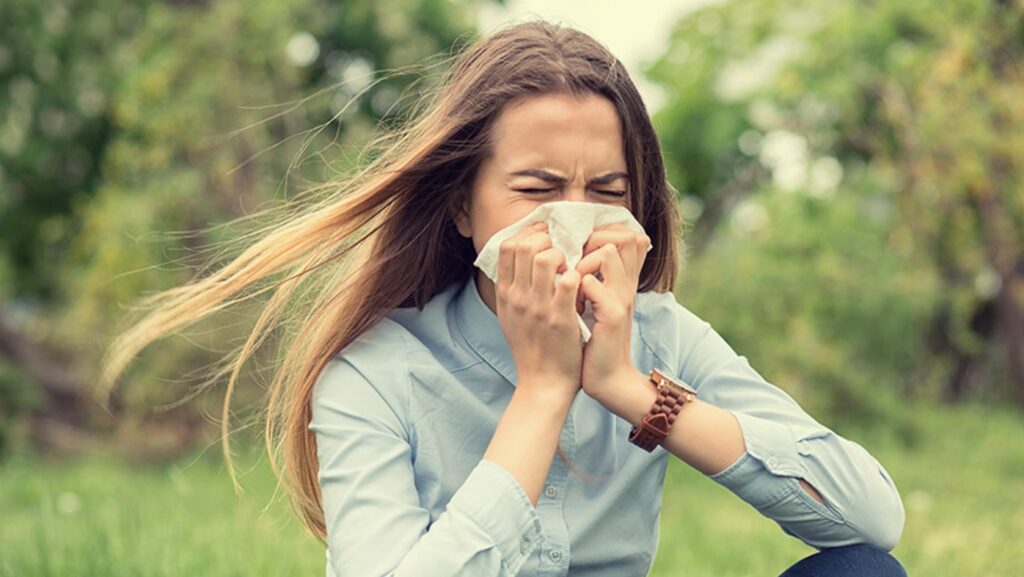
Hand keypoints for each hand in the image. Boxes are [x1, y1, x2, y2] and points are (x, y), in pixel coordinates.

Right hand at [495, 222, 583, 399]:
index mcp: (505, 294)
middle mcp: (517, 298)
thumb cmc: (531, 347)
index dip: (528, 234)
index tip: (544, 238)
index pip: (507, 247)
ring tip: (570, 268)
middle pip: (525, 246)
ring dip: (564, 256)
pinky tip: (581, 284)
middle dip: (547, 241)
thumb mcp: (509, 315)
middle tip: (560, 252)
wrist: (543, 383)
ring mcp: (538, 307)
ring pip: (547, 258)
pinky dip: (577, 275)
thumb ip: (511, 287)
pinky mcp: (561, 318)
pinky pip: (569, 281)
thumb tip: (517, 257)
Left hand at [574, 224, 650, 403]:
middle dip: (591, 240)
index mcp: (623, 281)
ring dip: (582, 260)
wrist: (608, 378)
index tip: (575, 250)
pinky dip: (573, 285)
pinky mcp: (612, 315)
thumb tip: (577, 259)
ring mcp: (621, 298)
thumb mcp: (598, 306)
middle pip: (623, 236)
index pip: (626, 235)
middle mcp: (627, 284)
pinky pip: (590, 283)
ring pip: (608, 252)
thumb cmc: (596, 342)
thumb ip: (594, 281)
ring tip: (566, 279)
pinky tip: (564, 300)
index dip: (601, 233)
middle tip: (569, 261)